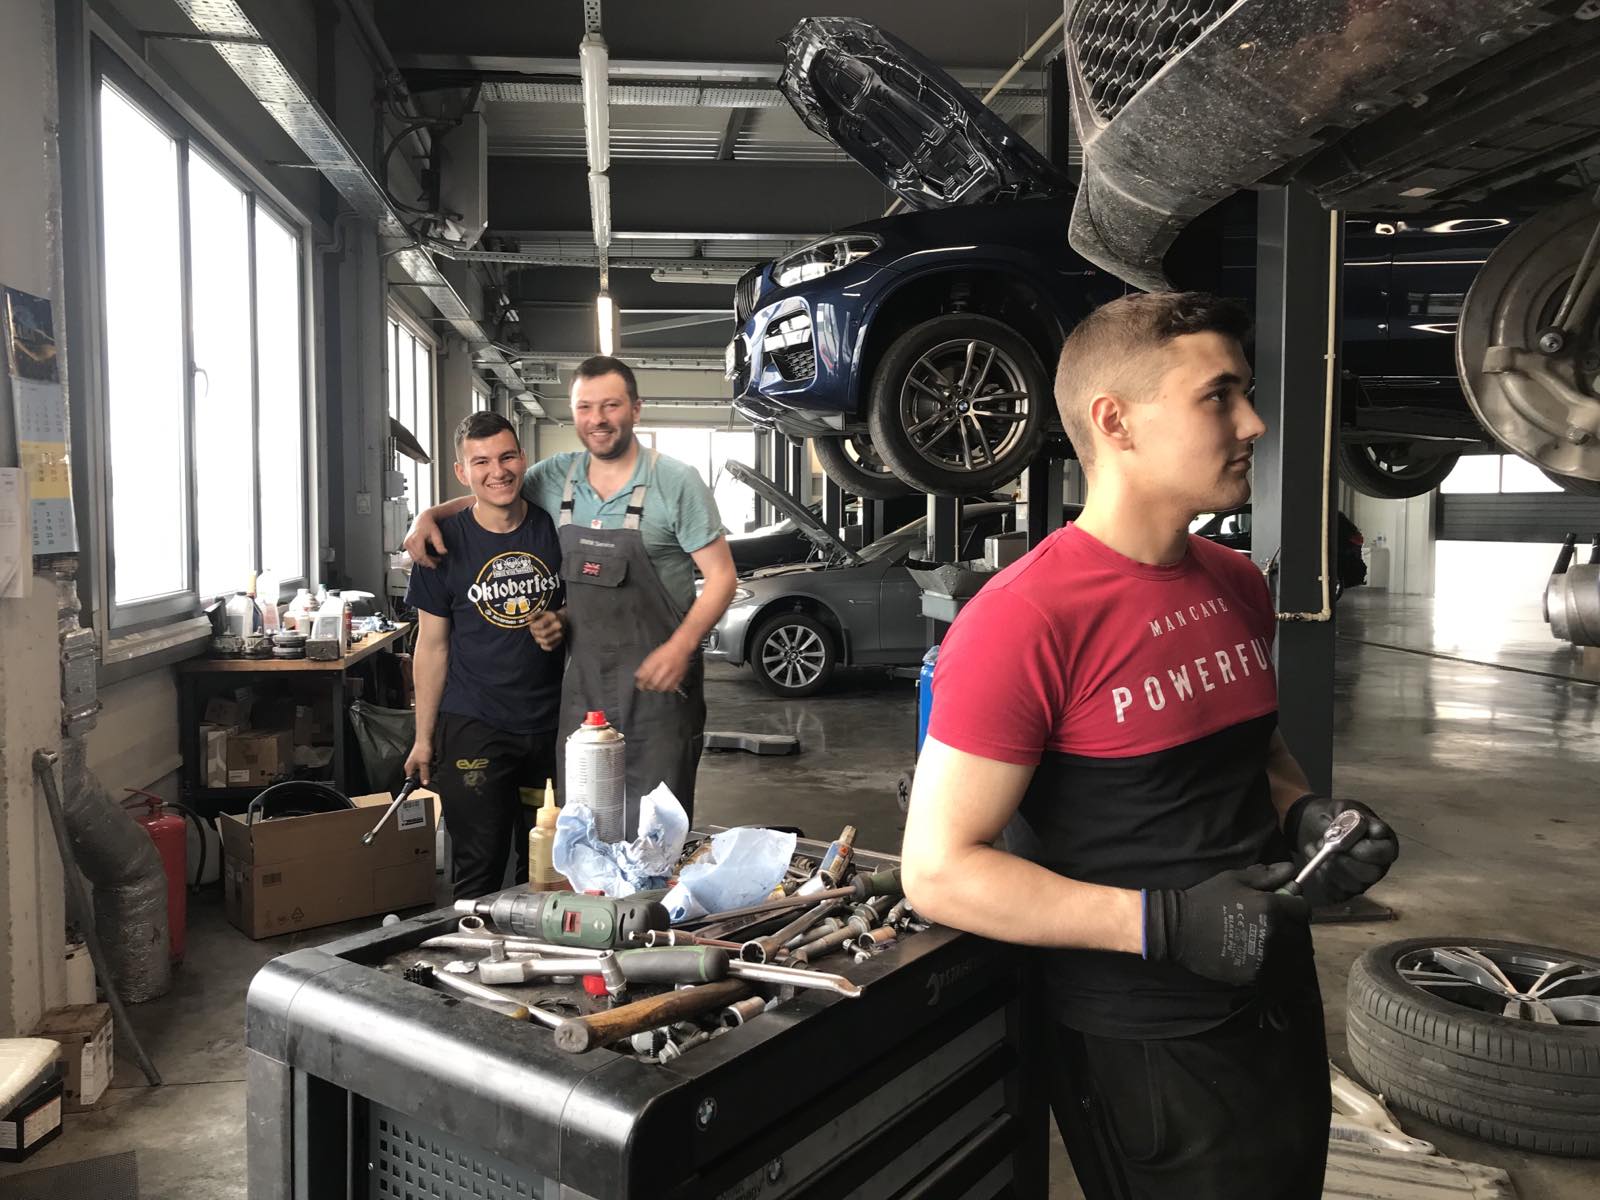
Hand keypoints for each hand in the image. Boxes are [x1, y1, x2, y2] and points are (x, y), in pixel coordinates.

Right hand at [403, 509, 447, 567]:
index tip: (435, 565)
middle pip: (417, 558)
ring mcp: (406, 543)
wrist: (422, 519)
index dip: (428, 561)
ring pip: (414, 557)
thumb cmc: (429, 525)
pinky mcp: (406, 544)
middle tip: (436, 563)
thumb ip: (439, 543)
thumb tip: (443, 552)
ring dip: (423, 561)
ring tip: (433, 560)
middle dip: (427, 562)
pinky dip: (419, 557)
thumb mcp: (436, 533)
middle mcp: (408, 541)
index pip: (421, 554)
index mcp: (416, 538)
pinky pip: (412, 554)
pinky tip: (427, 557)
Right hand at [403, 740, 433, 787]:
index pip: (411, 781)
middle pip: (418, 777)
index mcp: (409, 768)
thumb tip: (425, 784)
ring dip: (428, 771)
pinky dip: (430, 766)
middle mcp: (412, 767)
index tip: (424, 785)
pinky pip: (426, 767)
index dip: (417, 784)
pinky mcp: (422, 760)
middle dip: (424, 777)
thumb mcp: (424, 764)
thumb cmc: (422, 749)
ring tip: (431, 767)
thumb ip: (424, 774)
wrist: (426, 739)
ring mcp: (417, 763)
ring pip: (423, 772)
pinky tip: (433, 764)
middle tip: (429, 775)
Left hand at [529, 610, 563, 650]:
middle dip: (535, 633)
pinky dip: (543, 646)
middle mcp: (558, 626)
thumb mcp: (543, 613)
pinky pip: (550, 647)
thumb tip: (528, 618)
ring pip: (546, 642)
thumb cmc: (550, 617)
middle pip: (543, 634)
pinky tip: (541, 641)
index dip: (533, 626)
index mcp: (553, 617)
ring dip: (538, 640)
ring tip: (536, 636)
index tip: (531, 625)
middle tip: (533, 631)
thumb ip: (535, 615)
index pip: (541, 625)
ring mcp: (560, 634)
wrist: (563, 620)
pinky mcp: (560, 641)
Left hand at [635, 640, 690, 692]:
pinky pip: (672, 687)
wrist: (680, 647)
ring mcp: (672, 672)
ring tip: (654, 687)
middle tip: (645, 687)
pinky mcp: (680, 676)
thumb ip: (644, 666)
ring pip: (662, 687)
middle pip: (653, 683)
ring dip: (656, 688)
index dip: (640, 682)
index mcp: (656, 661)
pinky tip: (665, 686)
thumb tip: (638, 676)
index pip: (645, 675)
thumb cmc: (666, 651)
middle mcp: (664, 667)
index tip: (639, 684)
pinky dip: (667, 689)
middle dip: (647, 687)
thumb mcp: (652, 656)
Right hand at [1143, 863, 1309, 985]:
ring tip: (1275, 944)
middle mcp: (1275, 934)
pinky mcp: (1255, 976)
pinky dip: (1278, 967)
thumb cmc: (1206, 899)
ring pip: (1295, 957)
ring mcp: (1266, 958)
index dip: (1296, 906)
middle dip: (1294, 928)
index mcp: (1271, 907)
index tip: (1286, 907)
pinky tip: (1264, 959)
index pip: (1304, 909)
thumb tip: (1291, 870)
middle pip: (1302, 934)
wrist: (1179, 929)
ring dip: (1290, 950)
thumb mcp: (1234, 880)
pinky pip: (1279, 974)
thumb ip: (1266, 876)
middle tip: (1280, 926)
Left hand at [1284, 795, 1397, 903]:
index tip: (1343, 841)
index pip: (1386, 853)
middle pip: (1371, 874)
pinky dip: (1321, 877)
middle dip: (1344, 861)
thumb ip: (1349, 819)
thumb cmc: (1334, 817)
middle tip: (1324, 845)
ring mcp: (1363, 880)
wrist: (1315, 826)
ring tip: (1316, 846)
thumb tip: (1357, 831)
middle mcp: (1379, 865)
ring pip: (1352, 885)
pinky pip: (1336, 893)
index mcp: (1384, 842)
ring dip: (1329, 867)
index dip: (1365, 850)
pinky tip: (1313, 858)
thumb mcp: (1342, 809)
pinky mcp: (1346, 891)